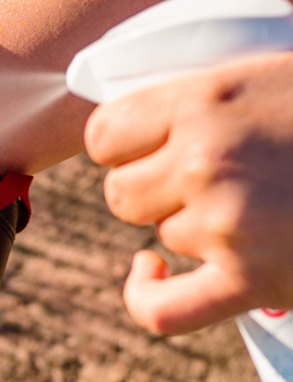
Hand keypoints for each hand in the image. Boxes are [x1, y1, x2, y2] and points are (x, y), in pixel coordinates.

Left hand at [84, 53, 292, 333]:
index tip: (149, 150)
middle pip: (122, 192)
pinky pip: (159, 309)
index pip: (104, 135)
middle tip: (213, 180)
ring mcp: (226, 223)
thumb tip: (159, 120)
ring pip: (159, 234)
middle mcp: (206, 159)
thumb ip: (215, 95)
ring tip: (256, 206)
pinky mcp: (251, 280)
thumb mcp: (276, 72)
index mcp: (207, 97)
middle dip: (158, 189)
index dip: (124, 147)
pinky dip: (145, 295)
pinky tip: (150, 273)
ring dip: (191, 228)